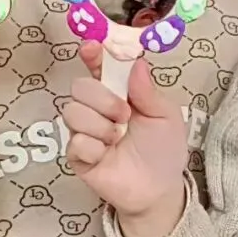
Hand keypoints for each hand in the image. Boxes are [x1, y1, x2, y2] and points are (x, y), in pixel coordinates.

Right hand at [62, 40, 188, 236]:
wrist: (159, 188)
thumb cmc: (163, 148)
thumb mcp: (165, 115)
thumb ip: (148, 90)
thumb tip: (136, 62)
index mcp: (120, 92)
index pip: (99, 67)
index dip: (93, 55)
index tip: (92, 48)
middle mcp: (98, 108)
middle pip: (80, 86)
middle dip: (102, 98)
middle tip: (124, 115)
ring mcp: (85, 131)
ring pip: (73, 112)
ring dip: (100, 125)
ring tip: (117, 138)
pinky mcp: (78, 156)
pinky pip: (74, 142)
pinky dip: (93, 147)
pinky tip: (106, 155)